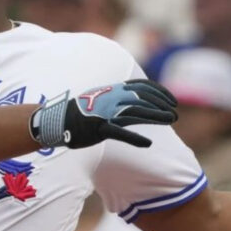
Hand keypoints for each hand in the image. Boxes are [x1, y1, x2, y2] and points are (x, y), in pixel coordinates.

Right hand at [30, 79, 177, 148]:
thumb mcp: (101, 99)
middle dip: (161, 104)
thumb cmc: (80, 113)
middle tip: (175, 113)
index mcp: (112, 90)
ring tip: (170, 120)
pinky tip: (148, 143)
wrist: (55, 120)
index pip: (141, 86)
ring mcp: (105, 112)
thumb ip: (118, 99)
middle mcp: (111, 98)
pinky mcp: (98, 128)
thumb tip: (136, 101)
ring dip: (155, 116)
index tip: (172, 100)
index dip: (159, 92)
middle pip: (142, 98)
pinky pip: (120, 132)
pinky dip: (135, 138)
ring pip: (136, 113)